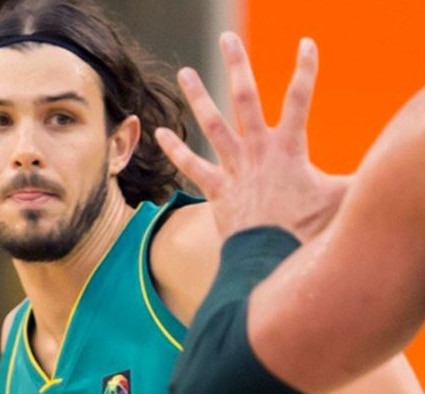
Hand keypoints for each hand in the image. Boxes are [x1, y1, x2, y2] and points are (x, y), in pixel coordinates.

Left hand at [156, 32, 348, 241]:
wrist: (271, 256)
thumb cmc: (306, 230)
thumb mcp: (338, 198)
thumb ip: (354, 180)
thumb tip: (377, 172)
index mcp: (288, 147)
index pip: (300, 98)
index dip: (305, 70)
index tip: (306, 44)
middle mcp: (257, 149)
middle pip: (245, 97)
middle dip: (238, 65)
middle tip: (227, 39)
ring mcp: (234, 167)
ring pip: (212, 123)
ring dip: (198, 97)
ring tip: (185, 72)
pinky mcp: (216, 188)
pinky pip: (190, 165)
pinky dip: (174, 150)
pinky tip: (158, 133)